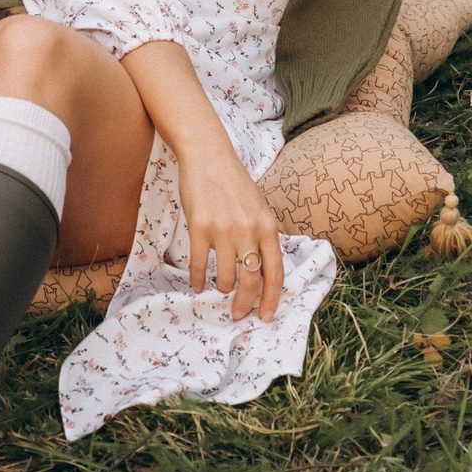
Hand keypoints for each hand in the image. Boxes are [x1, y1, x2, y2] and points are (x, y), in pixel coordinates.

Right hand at [121, 39, 284, 321]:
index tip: (266, 316)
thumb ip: (263, 236)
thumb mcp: (259, 208)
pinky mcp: (199, 227)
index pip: (275, 272)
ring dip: (222, 288)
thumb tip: (262, 272)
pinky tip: (196, 285)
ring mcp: (224, 229)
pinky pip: (200, 264)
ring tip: (219, 289)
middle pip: (251, 279)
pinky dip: (198, 279)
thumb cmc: (234, 183)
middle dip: (245, 303)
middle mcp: (249, 230)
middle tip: (239, 315)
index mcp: (268, 226)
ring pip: (226, 276)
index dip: (272, 298)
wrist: (208, 155)